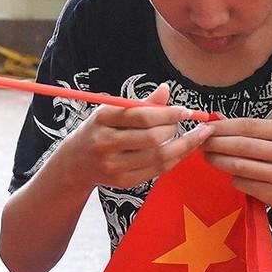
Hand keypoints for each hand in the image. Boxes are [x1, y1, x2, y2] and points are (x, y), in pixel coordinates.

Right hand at [69, 83, 212, 189]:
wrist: (76, 162)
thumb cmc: (100, 130)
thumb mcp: (112, 111)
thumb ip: (141, 103)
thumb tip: (166, 90)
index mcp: (103, 118)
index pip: (142, 116)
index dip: (168, 114)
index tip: (185, 111)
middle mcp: (106, 143)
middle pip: (152, 138)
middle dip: (174, 130)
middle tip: (184, 123)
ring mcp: (114, 165)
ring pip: (158, 157)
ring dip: (182, 147)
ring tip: (194, 137)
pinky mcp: (123, 181)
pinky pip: (156, 171)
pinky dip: (174, 160)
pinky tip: (182, 151)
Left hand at [201, 116, 271, 217]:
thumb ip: (248, 130)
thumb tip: (214, 119)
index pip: (247, 125)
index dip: (222, 126)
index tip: (203, 127)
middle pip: (242, 145)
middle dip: (216, 143)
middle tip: (199, 143)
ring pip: (241, 166)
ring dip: (219, 161)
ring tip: (207, 157)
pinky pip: (244, 184)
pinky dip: (233, 179)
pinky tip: (229, 175)